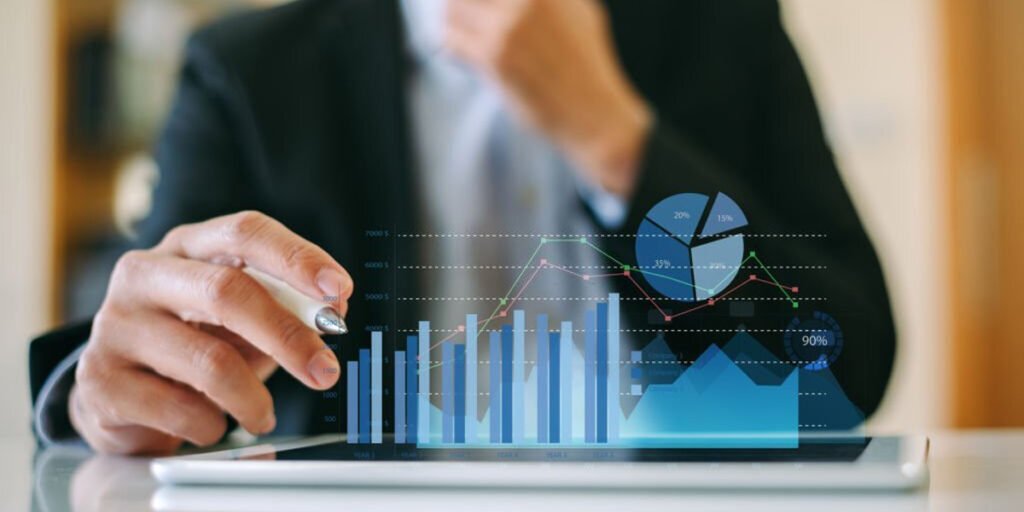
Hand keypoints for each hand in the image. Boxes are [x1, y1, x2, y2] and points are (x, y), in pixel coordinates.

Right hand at [70, 211, 353, 454]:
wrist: (120, 394)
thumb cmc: (195, 343)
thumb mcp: (241, 318)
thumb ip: (284, 307)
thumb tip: (333, 310)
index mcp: (186, 246)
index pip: (245, 232)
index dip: (297, 258)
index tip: (340, 291)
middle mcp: (144, 274)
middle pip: (227, 291)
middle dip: (288, 336)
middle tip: (325, 371)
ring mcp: (115, 325)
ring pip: (208, 360)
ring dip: (253, 398)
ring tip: (263, 416)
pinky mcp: (100, 379)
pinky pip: (179, 409)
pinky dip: (212, 424)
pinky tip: (212, 423)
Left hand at [445, 0, 652, 197]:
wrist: (593, 111)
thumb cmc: (588, 67)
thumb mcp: (581, 12)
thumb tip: (528, 1)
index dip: (480, 0)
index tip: (478, 6)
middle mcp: (527, 1)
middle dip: (462, 5)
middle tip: (463, 15)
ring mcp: (508, 28)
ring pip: (452, 11)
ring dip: (452, 23)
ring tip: (462, 34)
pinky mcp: (494, 58)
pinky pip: (453, 42)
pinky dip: (453, 47)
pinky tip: (465, 56)